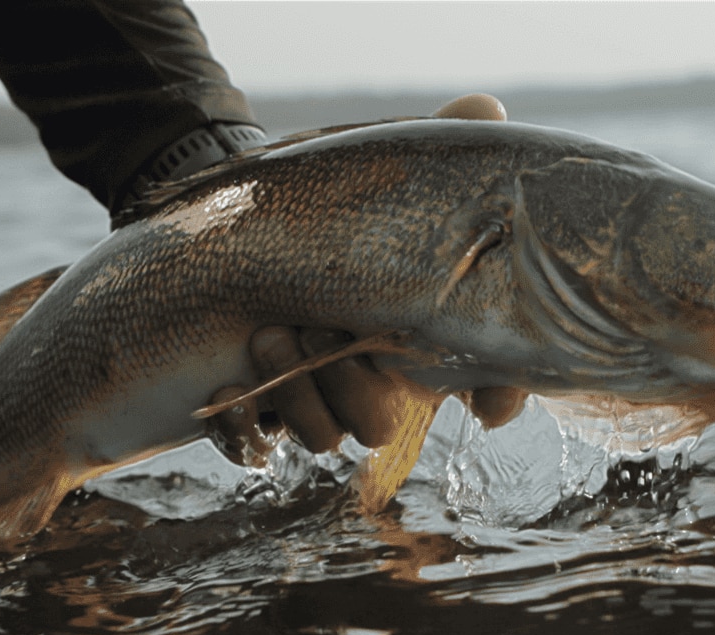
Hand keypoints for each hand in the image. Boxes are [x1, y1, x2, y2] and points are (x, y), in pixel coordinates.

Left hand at [207, 94, 526, 466]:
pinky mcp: (256, 410)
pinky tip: (225, 391)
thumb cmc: (317, 202)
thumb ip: (435, 142)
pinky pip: (256, 448)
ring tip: (269, 335)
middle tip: (321, 328)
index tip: (490, 406)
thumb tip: (487, 107)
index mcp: (413, 332)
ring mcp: (311, 398)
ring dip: (302, 397)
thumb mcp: (378, 172)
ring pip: (328, 437)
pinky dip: (243, 426)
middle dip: (356, 384)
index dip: (494, 397)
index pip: (476, 382)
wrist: (221, 220)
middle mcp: (367, 376)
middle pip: (386, 422)